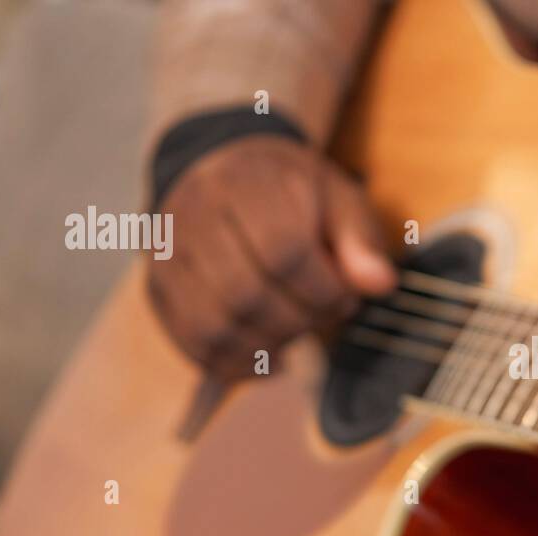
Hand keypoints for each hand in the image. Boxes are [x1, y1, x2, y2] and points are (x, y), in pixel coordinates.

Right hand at [147, 136, 394, 379]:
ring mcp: (167, 256)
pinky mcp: (158, 290)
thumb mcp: (337, 198)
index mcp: (246, 184)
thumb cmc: (290, 192)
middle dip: (298, 321)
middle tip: (322, 316)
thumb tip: (379, 285)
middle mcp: (193, 215)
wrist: (220, 170)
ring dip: (268, 346)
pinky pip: (192, 344)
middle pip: (245, 295)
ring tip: (297, 332)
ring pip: (214, 326)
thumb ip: (360, 241)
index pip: (283, 252)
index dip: (322, 290)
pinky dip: (236, 364)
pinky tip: (269, 357)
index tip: (344, 297)